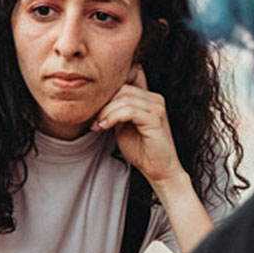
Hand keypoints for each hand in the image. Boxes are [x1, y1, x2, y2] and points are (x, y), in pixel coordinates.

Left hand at [93, 66, 184, 185]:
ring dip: (106, 111)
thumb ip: (116, 110)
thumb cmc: (142, 150)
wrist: (159, 170)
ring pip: (124, 98)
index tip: (94, 109)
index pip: (126, 82)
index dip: (108, 92)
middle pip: (123, 88)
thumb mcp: (123, 125)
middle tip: (94, 119)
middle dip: (104, 103)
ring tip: (98, 124)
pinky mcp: (155, 119)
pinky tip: (105, 126)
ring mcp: (157, 108)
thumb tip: (97, 100)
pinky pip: (129, 110)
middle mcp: (155, 99)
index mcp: (149, 98)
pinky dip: (113, 117)